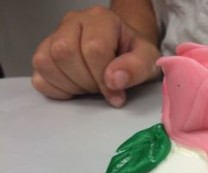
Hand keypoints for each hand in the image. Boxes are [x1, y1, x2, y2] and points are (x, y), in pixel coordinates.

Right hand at [31, 6, 160, 106]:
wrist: (124, 52)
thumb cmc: (134, 55)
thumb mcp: (147, 60)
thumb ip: (136, 68)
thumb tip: (114, 80)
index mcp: (100, 19)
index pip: (93, 48)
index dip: (104, 78)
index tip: (117, 96)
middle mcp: (73, 21)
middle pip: (64, 53)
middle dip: (87, 80)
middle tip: (103, 88)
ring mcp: (53, 36)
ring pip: (46, 62)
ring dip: (71, 85)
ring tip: (91, 87)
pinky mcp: (43, 55)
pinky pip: (38, 77)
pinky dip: (57, 90)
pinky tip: (76, 89)